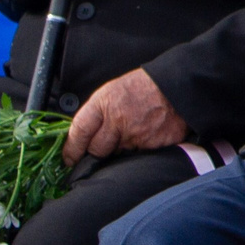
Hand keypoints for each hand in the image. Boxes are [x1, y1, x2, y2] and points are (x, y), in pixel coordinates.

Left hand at [64, 67, 186, 161]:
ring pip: (119, 154)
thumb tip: (82, 136)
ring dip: (121, 148)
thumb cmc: (141, 87)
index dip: (72, 149)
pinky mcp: (155, 145)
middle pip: (97, 150)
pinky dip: (141, 148)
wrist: (175, 86)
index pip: (80, 132)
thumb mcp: (111, 91)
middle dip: (97, 151)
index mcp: (104, 104)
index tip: (69, 158)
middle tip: (103, 145)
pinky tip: (147, 134)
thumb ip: (96, 113)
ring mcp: (137, 135)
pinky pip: (140, 155)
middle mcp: (119, 121)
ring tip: (132, 131)